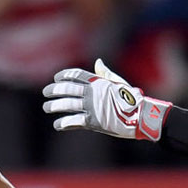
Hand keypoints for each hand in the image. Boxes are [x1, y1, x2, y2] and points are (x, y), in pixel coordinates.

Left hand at [42, 59, 171, 140]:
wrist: (141, 116)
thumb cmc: (132, 99)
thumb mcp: (119, 83)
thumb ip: (105, 74)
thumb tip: (97, 62)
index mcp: (98, 82)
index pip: (76, 74)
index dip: (64, 75)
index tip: (56, 78)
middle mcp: (93, 92)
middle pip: (68, 89)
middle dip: (55, 90)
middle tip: (46, 92)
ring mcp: (92, 107)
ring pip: (67, 104)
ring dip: (55, 106)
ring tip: (46, 108)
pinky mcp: (93, 121)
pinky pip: (74, 121)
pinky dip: (64, 123)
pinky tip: (57, 125)